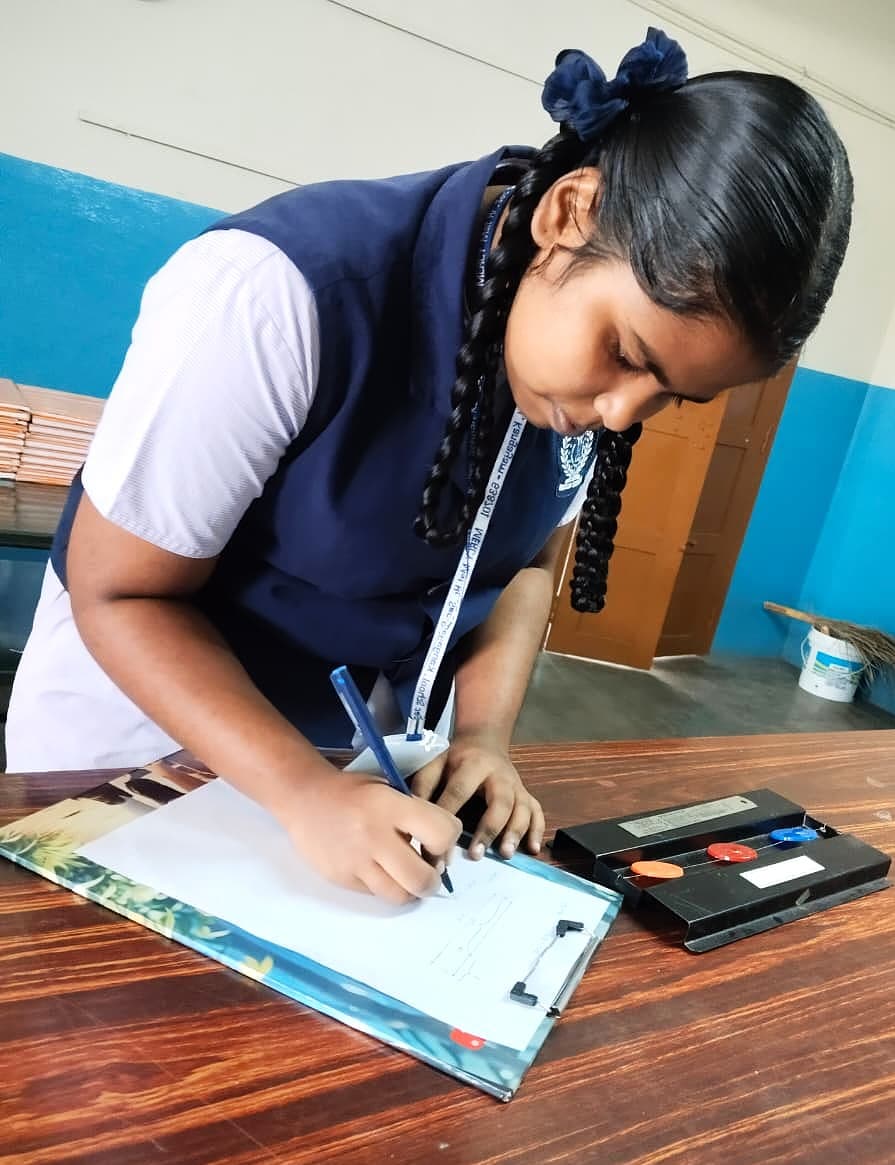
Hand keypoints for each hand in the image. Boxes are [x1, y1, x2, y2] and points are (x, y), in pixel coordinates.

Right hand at [283, 768, 460, 904]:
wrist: (304, 797)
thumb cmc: (353, 791)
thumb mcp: (388, 788)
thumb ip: (414, 814)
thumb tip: (442, 848)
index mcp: (390, 806)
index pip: (441, 834)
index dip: (449, 840)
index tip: (441, 840)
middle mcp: (374, 836)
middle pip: (422, 878)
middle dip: (434, 879)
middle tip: (430, 870)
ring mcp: (356, 861)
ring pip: (400, 895)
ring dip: (411, 890)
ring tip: (408, 876)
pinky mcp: (342, 878)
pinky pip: (375, 894)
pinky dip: (385, 887)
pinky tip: (381, 871)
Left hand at [411, 731, 544, 859]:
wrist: (485, 740)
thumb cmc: (456, 759)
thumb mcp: (436, 763)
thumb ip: (423, 786)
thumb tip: (410, 815)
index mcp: (472, 764)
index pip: (458, 792)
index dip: (447, 819)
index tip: (436, 850)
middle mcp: (499, 775)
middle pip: (500, 801)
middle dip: (489, 828)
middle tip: (476, 855)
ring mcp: (516, 785)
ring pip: (522, 808)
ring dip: (515, 832)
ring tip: (504, 854)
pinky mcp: (526, 794)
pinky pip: (537, 812)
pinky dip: (537, 830)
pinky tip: (532, 849)